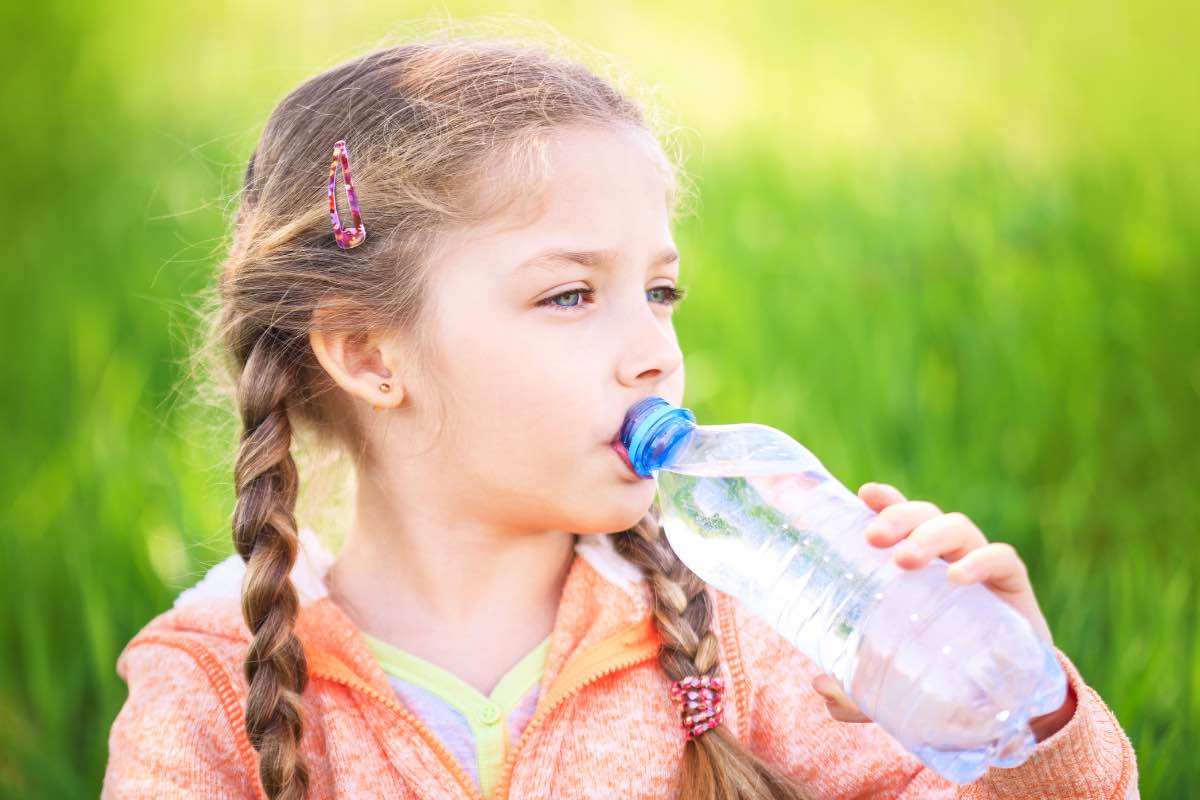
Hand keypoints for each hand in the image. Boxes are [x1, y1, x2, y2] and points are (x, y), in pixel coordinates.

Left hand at [811, 482, 1073, 736]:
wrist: (1005, 706)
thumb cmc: (940, 675)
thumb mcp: (891, 685)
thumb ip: (855, 688)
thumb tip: (819, 684)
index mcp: (917, 566)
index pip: (900, 520)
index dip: (884, 501)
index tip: (864, 494)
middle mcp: (947, 557)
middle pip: (924, 516)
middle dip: (898, 516)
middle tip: (873, 539)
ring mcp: (982, 568)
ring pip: (958, 528)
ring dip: (929, 536)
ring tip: (904, 559)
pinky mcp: (1014, 589)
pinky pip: (1002, 560)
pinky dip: (981, 561)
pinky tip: (957, 577)